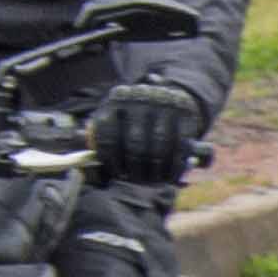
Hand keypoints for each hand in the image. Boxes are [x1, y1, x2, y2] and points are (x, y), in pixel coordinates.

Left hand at [88, 77, 204, 189]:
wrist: (166, 99)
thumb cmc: (134, 120)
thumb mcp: (115, 122)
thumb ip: (100, 142)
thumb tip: (91, 167)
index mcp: (117, 97)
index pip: (108, 134)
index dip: (111, 159)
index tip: (116, 174)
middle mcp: (140, 96)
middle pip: (135, 143)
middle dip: (136, 168)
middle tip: (137, 181)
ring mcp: (165, 103)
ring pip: (159, 147)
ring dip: (156, 170)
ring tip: (153, 181)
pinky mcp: (186, 112)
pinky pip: (180, 146)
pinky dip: (175, 165)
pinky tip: (170, 175)